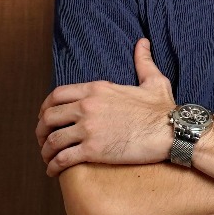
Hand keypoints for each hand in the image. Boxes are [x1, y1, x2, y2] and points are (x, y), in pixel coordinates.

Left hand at [36, 39, 174, 175]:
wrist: (173, 131)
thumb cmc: (164, 108)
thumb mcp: (153, 80)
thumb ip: (143, 61)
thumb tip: (143, 43)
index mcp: (97, 89)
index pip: (57, 95)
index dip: (45, 108)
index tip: (45, 117)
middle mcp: (87, 106)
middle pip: (48, 117)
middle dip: (41, 130)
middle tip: (44, 140)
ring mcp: (88, 129)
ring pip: (52, 140)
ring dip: (45, 151)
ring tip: (48, 159)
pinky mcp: (93, 150)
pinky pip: (63, 159)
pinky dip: (54, 166)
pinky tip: (53, 171)